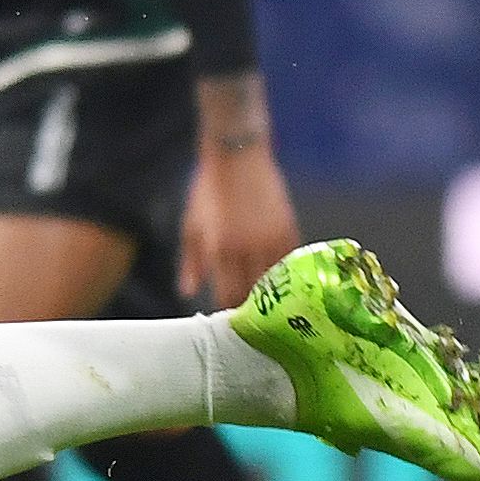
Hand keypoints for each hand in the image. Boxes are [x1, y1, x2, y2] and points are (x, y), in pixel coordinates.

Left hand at [178, 92, 300, 308]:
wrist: (237, 157)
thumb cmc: (208, 191)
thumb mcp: (191, 227)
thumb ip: (191, 263)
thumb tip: (188, 293)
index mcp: (220, 250)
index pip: (228, 295)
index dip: (230, 312)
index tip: (231, 323)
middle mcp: (247, 248)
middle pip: (255, 293)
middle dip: (252, 310)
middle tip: (253, 321)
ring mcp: (271, 239)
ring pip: (278, 281)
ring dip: (273, 296)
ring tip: (270, 308)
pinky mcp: (290, 228)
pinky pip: (291, 263)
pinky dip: (287, 275)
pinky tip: (284, 284)